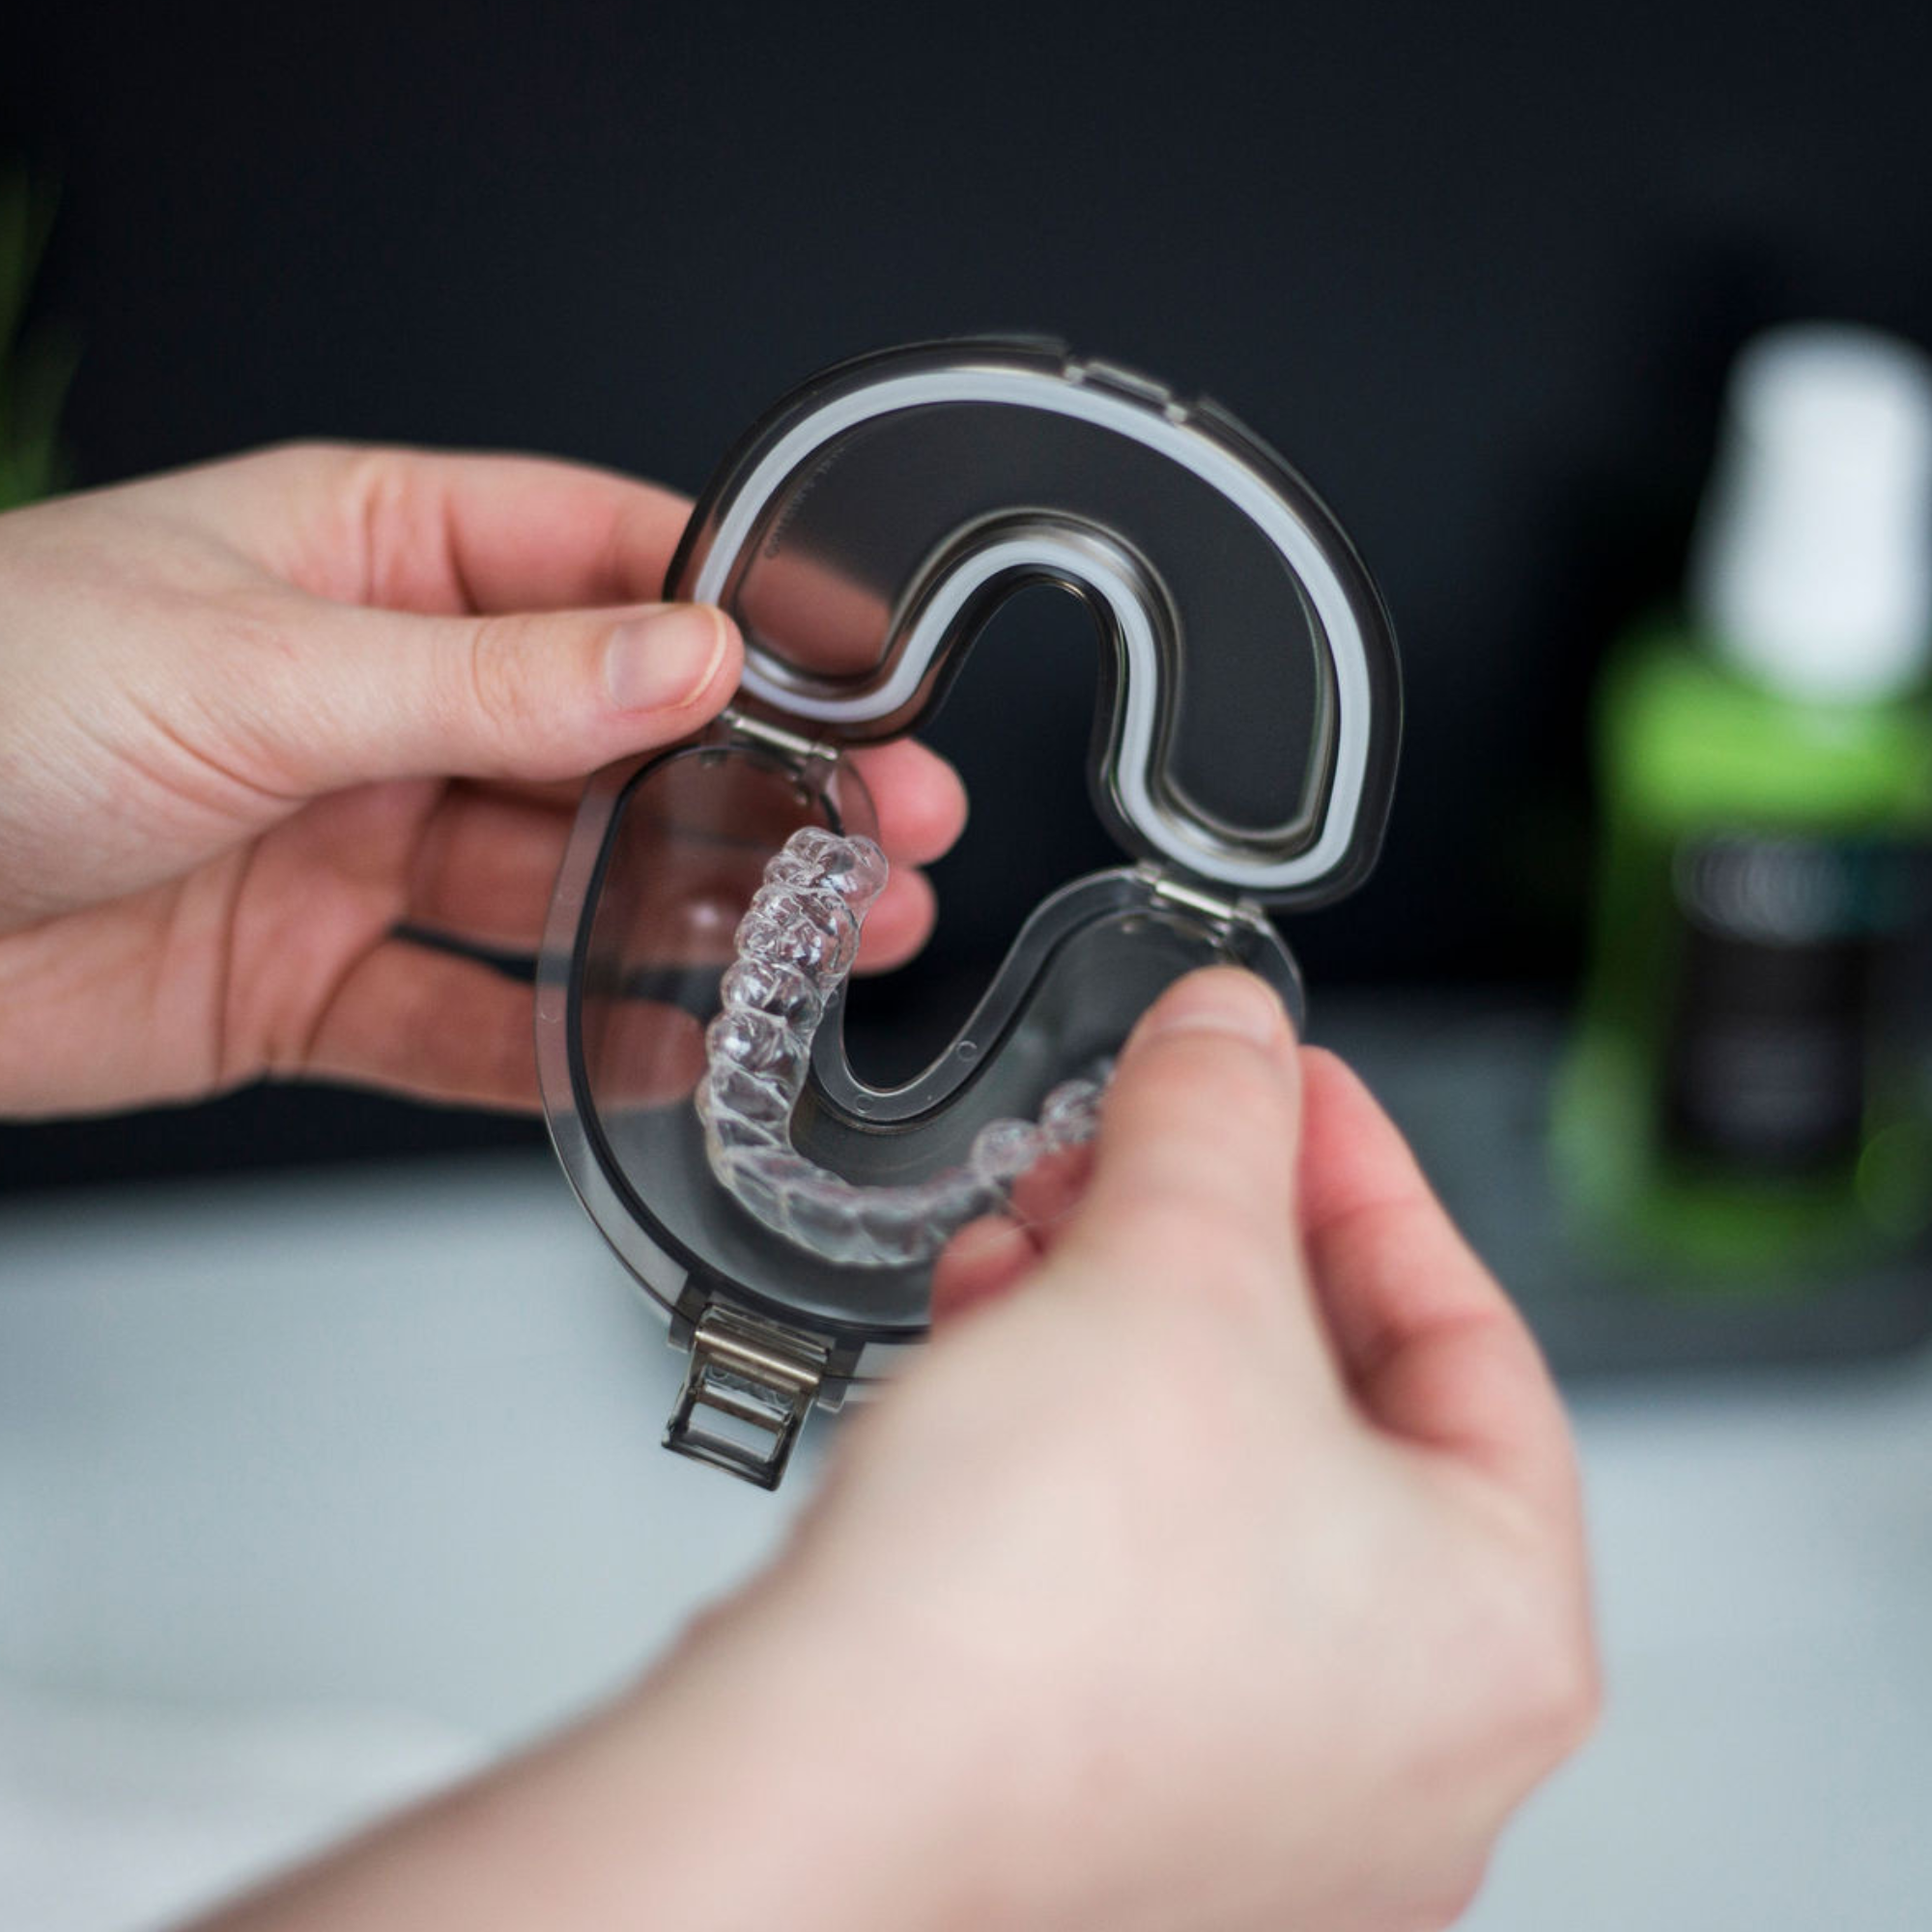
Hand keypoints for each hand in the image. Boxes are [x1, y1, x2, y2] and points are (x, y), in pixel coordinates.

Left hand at [0, 445, 964, 1116]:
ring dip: (704, 922)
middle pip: (620, 745)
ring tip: (835, 942)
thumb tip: (691, 658)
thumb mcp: (257, 667)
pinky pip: (480, 1015)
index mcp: (371, 561)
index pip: (607, 569)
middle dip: (764, 792)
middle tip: (891, 833)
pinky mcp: (318, 980)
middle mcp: (384, 703)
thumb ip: (495, 682)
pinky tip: (679, 1053)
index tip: (866, 682)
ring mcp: (360, 847)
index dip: (750, 623)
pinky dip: (576, 1042)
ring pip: (573, 887)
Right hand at [201, 970, 1594, 1931]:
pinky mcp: (1114, 1795)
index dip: (1360, 1172)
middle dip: (1210, 1245)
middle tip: (1145, 1150)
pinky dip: (1070, 1444)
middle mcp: (1407, 1749)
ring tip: (1036, 1243)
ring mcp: (1260, 1795)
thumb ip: (1217, 1117)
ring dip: (1123, 1330)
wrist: (813, 1802)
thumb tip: (1231, 1034)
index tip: (1281, 1088)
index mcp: (1499, 1635)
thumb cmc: (1027, 1617)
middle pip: (1333, 1408)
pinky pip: (1127, 1570)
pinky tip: (987, 1357)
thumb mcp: (1165, 1271)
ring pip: (1216, 1486)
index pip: (1471, 1331)